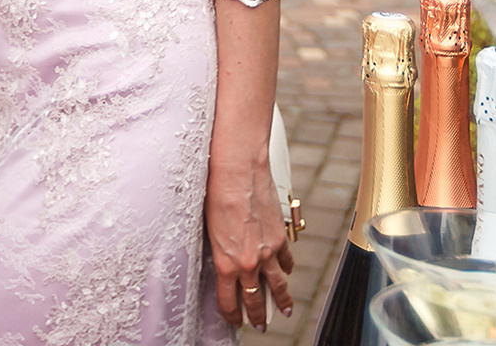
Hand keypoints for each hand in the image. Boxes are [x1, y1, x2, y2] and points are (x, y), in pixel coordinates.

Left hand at [209, 153, 294, 331]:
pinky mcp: (280, 236)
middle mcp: (248, 262)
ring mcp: (268, 251)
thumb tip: (222, 263)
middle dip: (258, 316)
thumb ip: (218, 251)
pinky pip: (286, 259)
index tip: (235, 321)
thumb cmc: (215, 193)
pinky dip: (287, 267)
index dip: (232, 315)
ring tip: (285, 310)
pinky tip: (287, 271)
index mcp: (226, 263)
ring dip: (282, 300)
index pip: (229, 301)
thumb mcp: (208, 229)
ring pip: (278, 285)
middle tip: (260, 325)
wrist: (237, 169)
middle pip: (255, 299)